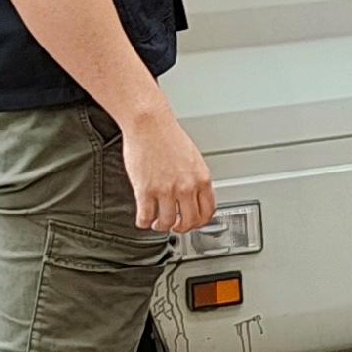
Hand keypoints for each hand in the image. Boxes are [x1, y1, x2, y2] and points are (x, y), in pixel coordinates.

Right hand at [123, 110, 217, 234]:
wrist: (149, 123)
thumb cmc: (168, 136)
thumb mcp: (193, 158)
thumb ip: (196, 179)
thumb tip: (195, 196)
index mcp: (201, 178)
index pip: (208, 212)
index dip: (200, 222)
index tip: (194, 224)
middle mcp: (186, 187)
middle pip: (189, 222)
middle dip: (182, 228)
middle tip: (175, 226)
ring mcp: (166, 190)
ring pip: (167, 223)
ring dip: (161, 226)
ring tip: (157, 222)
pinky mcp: (145, 190)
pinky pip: (146, 217)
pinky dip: (144, 222)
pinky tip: (143, 219)